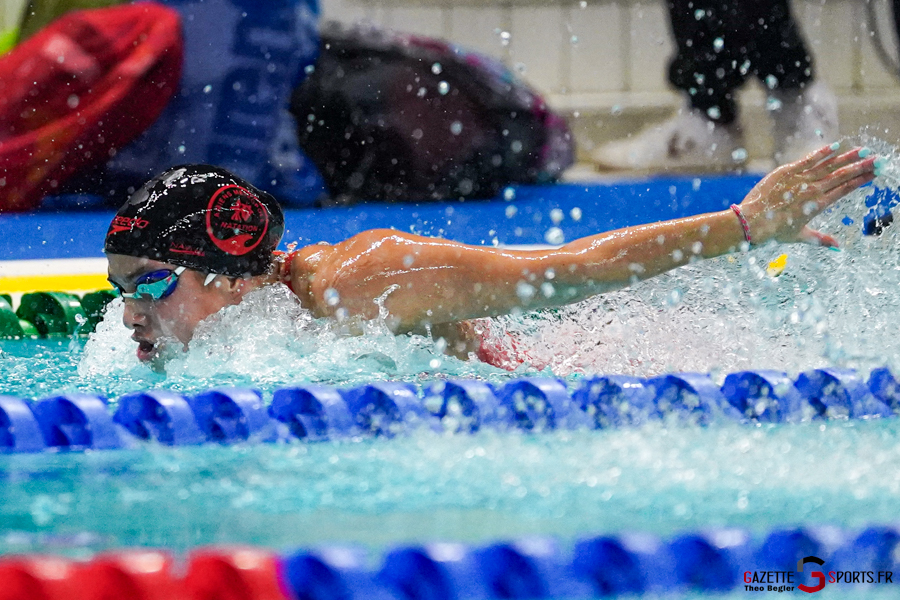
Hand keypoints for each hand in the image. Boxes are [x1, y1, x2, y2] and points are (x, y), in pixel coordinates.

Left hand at [738, 144, 876, 247]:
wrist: (751, 222)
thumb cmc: (774, 232)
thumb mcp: (799, 237)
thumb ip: (821, 240)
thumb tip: (838, 248)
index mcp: (818, 205)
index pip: (845, 190)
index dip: (861, 180)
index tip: (875, 174)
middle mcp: (812, 191)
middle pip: (842, 175)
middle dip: (862, 167)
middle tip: (879, 160)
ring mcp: (800, 180)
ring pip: (828, 165)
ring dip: (847, 157)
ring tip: (863, 151)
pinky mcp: (786, 172)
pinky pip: (808, 159)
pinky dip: (822, 153)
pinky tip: (836, 146)